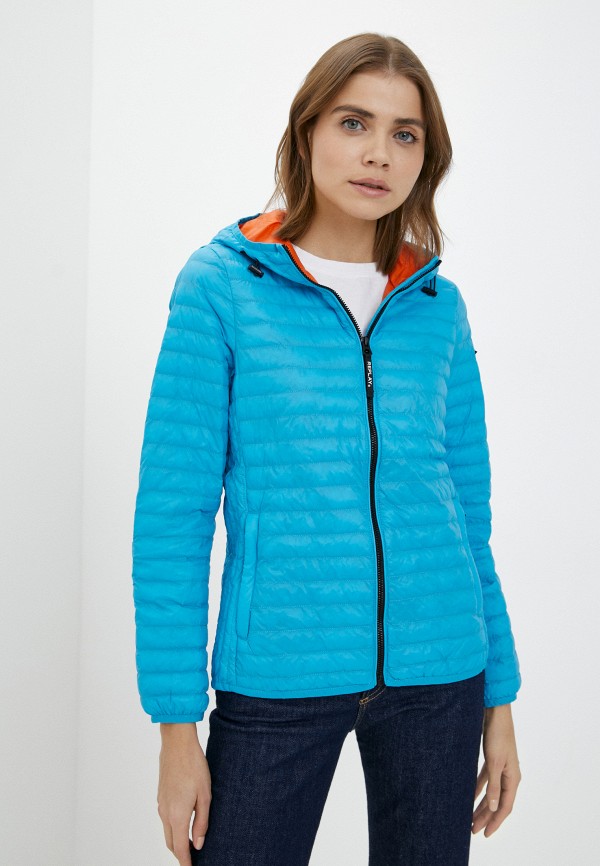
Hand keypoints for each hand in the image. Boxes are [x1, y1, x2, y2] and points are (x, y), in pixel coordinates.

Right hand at [157, 724, 211, 864]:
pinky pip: (165, 819)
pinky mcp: (161, 796)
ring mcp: (161, 804)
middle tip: (192, 859)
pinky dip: (173, 828)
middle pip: (170, 843)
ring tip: (190, 844)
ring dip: (176, 841)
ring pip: (167, 831)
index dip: (185, 862)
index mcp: (177, 815)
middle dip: (180, 854)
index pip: (179, 848)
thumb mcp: (205, 795)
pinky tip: (184, 824)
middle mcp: (165, 813)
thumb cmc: (194, 766)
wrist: (177, 744)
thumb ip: (202, 821)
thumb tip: (199, 843)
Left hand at [472, 704, 521, 837]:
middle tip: (473, 830)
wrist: (495, 713)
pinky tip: (468, 796)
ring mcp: (500, 768)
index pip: (505, 806)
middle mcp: (509, 775)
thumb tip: (494, 806)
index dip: (495, 821)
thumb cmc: (498, 735)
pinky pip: (485, 780)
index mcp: (513, 778)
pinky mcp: (492, 760)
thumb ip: (494, 785)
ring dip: (481, 805)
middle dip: (486, 816)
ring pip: (491, 793)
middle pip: (497, 802)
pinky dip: (477, 789)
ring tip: (470, 818)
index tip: (485, 834)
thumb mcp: (495, 762)